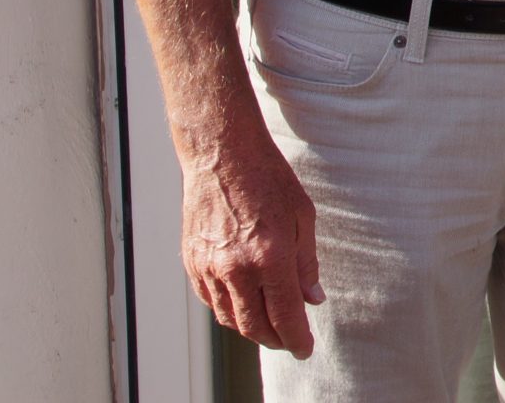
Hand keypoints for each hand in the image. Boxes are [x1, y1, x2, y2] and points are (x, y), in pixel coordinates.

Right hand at [181, 126, 323, 356]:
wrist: (222, 156)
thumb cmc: (268, 180)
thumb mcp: (303, 217)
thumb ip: (307, 263)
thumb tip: (313, 300)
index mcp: (269, 257)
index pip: (285, 315)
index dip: (297, 339)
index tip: (306, 349)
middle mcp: (235, 269)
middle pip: (254, 326)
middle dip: (275, 340)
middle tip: (290, 341)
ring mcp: (209, 268)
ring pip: (230, 318)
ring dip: (251, 328)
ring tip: (270, 325)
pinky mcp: (191, 263)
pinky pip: (211, 301)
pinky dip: (229, 310)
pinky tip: (245, 304)